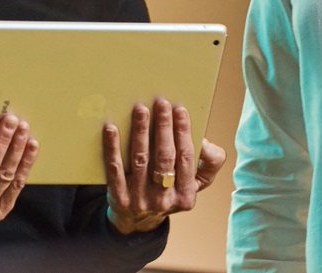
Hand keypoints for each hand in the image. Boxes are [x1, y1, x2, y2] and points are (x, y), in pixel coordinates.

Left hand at [102, 97, 226, 234]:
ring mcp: (140, 200)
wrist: (138, 219)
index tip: (179, 109)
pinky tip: (111, 129)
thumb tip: (206, 142)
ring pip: (140, 160)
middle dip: (163, 127)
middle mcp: (164, 200)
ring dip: (140, 132)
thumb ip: (209, 163)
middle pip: (164, 157)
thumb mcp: (196, 183)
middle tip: (161, 103)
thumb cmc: (170, 190)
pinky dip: (113, 148)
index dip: (183, 132)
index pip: (186, 157)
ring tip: (140, 110)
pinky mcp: (119, 198)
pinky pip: (115, 169)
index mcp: (186, 195)